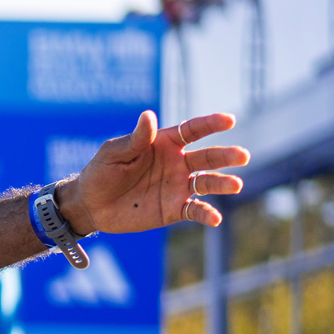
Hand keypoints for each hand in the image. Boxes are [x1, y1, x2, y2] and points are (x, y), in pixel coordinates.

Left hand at [55, 111, 247, 234]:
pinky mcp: (174, 209)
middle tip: (242, 156)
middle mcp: (177, 163)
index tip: (229, 120)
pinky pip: (195, 211)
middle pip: (207, 157)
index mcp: (164, 144)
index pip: (193, 130)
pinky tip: (215, 218)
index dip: (211, 124)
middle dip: (226, 156)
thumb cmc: (100, 173)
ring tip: (235, 185)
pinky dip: (206, 214)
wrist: (90, 205)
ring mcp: (178, 187)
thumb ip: (135, 139)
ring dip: (222, 183)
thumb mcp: (114, 153)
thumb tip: (149, 115)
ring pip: (207, 183)